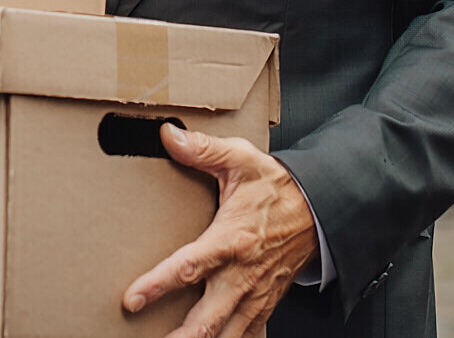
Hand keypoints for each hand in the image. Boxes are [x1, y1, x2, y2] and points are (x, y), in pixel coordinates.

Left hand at [123, 124, 317, 337]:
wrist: (321, 209)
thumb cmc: (279, 187)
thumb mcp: (242, 159)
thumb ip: (204, 149)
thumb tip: (169, 136)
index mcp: (232, 239)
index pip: (190, 266)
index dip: (158, 284)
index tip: (132, 298)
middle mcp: (243, 274)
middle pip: (208, 318)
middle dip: (182, 337)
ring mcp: (255, 293)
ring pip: (227, 334)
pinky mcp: (265, 302)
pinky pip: (250, 333)